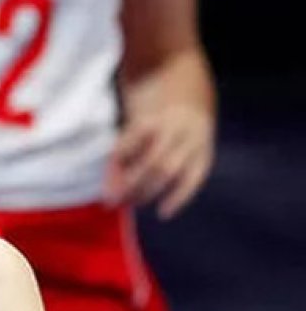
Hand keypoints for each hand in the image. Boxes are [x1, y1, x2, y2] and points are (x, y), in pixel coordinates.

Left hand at [107, 103, 214, 219]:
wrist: (190, 98)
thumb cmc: (150, 119)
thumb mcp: (132, 124)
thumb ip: (121, 153)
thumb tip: (111, 191)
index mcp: (151, 117)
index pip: (128, 145)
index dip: (115, 169)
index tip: (104, 186)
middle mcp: (175, 128)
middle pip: (150, 161)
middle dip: (131, 185)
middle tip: (115, 201)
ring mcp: (193, 140)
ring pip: (170, 170)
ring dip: (148, 191)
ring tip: (133, 203)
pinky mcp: (205, 154)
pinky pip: (194, 179)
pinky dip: (179, 198)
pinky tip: (164, 213)